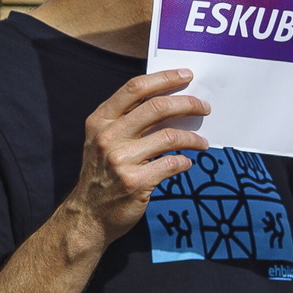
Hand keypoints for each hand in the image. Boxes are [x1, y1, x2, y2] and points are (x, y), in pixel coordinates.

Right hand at [64, 69, 210, 242]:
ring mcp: (120, 160)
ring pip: (170, 136)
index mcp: (100, 121)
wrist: (87, 216)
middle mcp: (107, 137)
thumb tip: (169, 105)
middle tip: (204, 107)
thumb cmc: (100, 176)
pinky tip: (186, 164)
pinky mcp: (135, 182)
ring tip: (202, 142)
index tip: (186, 75)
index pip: (135, 88)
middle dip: (188, 103)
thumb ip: (126, 122)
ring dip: (193, 138)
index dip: (164, 78)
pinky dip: (185, 163)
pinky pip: (172, 164)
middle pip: (157, 107)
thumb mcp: (102, 142)